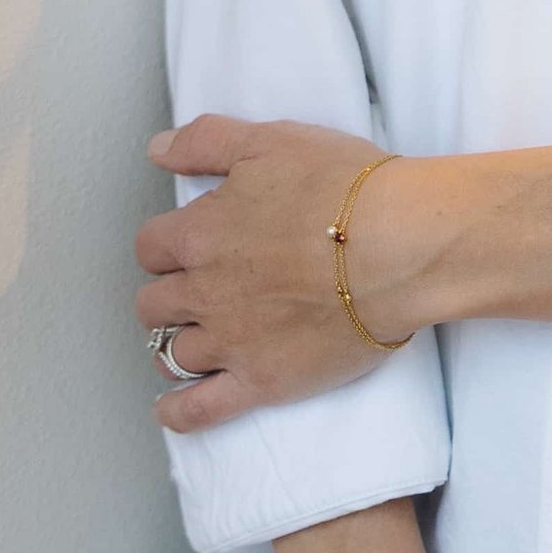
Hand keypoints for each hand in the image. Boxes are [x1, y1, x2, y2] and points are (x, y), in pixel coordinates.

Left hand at [136, 115, 395, 429]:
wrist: (399, 246)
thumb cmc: (344, 188)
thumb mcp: (270, 140)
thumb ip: (205, 142)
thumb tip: (156, 152)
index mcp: (200, 233)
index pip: (152, 247)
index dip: (168, 246)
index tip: (189, 247)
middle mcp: (204, 291)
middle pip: (154, 304)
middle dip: (169, 297)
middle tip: (196, 293)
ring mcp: (230, 342)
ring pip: (170, 354)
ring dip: (174, 347)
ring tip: (193, 343)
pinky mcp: (262, 381)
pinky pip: (199, 409)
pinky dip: (178, 411)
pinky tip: (173, 408)